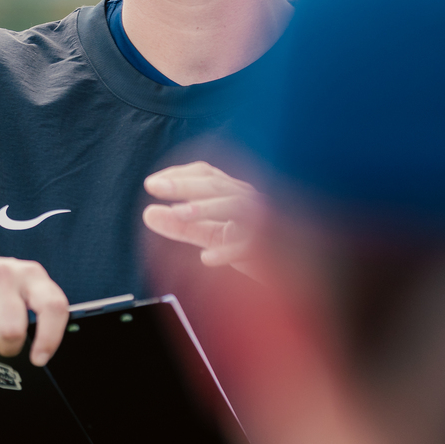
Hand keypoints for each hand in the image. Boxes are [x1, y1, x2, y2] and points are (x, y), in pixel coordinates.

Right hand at [0, 255, 69, 362]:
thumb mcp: (20, 292)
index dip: (49, 338)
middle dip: (9, 348)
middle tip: (6, 347)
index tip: (39, 359)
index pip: (52, 306)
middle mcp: (4, 272)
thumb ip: (37, 314)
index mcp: (31, 274)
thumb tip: (41, 357)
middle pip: (12, 330)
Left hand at [142, 161, 264, 275]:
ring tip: (178, 214)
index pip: (207, 173)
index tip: (152, 183)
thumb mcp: (214, 235)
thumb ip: (183, 226)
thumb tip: (148, 214)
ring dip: (205, 208)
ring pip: (234, 206)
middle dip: (183, 184)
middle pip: (216, 185)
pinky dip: (229, 251)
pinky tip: (206, 259)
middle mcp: (250, 201)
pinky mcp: (271, 247)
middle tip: (152, 186)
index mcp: (236, 193)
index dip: (179, 174)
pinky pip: (251, 245)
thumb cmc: (254, 246)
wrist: (296, 270)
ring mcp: (263, 221)